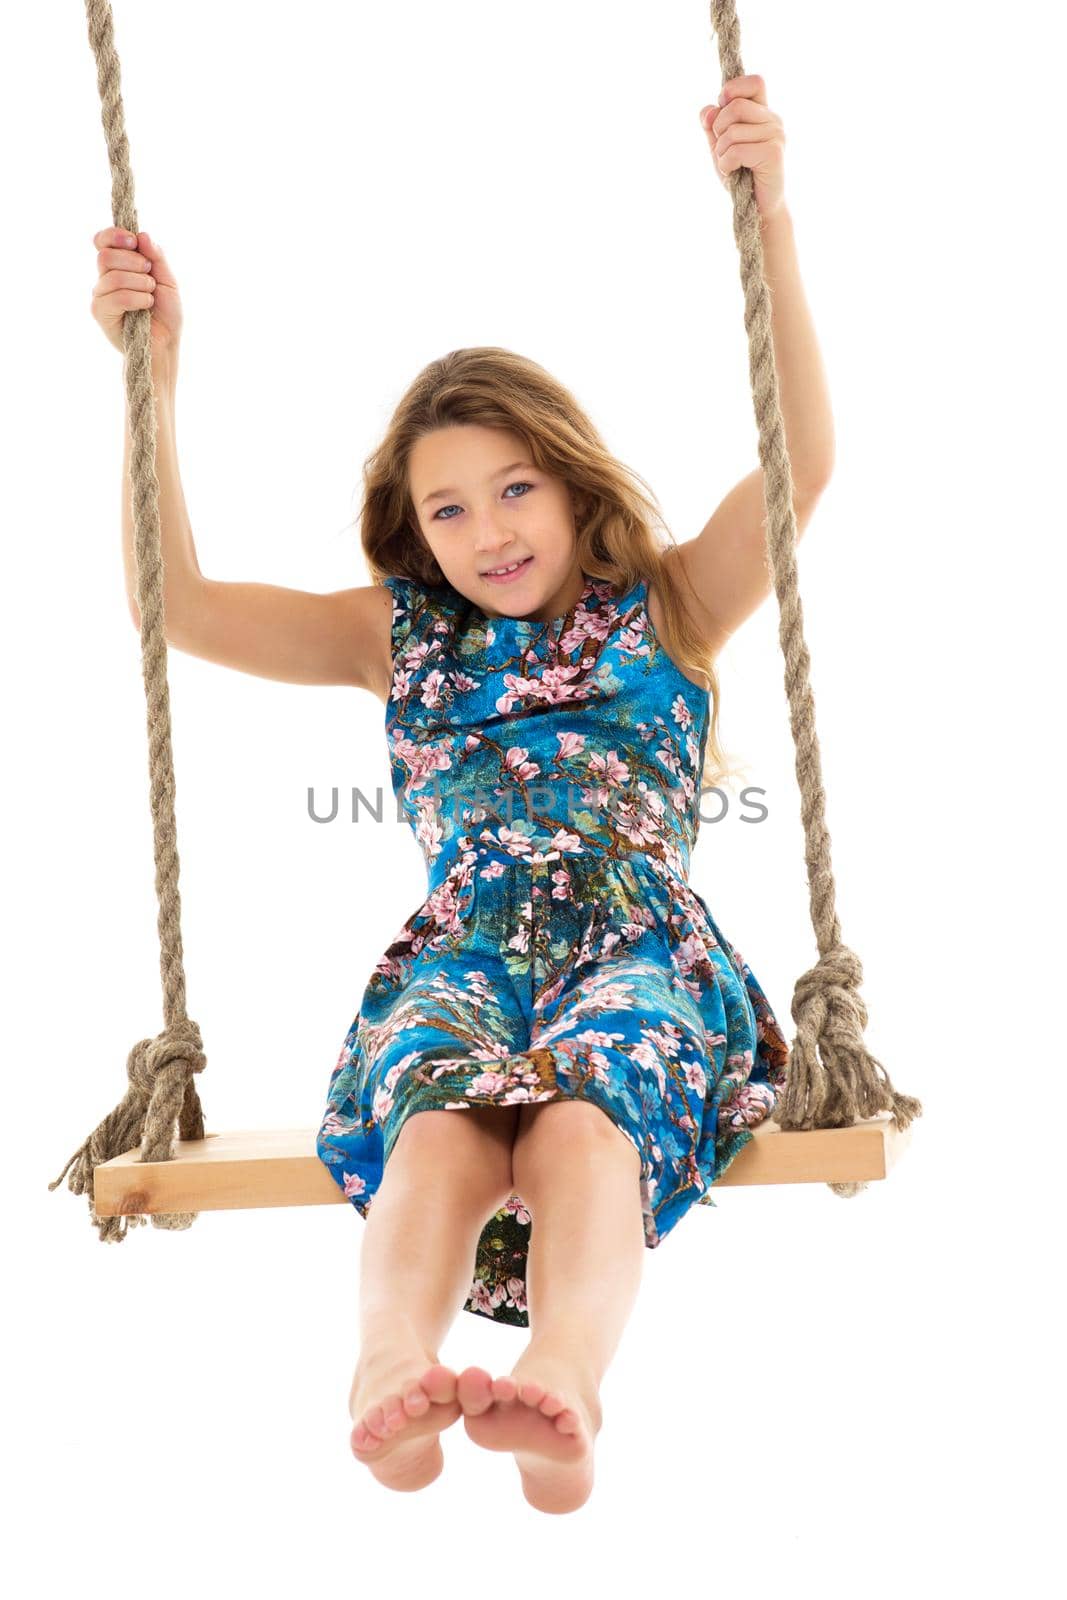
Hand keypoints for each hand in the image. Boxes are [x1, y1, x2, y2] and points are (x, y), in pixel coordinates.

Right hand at [90, 226, 182, 360]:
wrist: (166, 343)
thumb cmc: (166, 313)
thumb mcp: (167, 280)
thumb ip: (156, 256)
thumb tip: (142, 234)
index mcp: (118, 266)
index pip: (102, 241)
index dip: (113, 235)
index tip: (133, 241)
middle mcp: (105, 279)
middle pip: (105, 256)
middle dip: (133, 262)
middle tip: (149, 276)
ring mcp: (101, 296)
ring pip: (112, 276)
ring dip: (140, 283)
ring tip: (150, 295)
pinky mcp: (100, 314)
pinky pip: (116, 296)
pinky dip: (137, 298)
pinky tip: (146, 306)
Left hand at [699, 74, 786, 220]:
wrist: (758, 208)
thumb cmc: (740, 175)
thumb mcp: (720, 146)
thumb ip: (712, 125)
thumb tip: (708, 110)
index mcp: (762, 112)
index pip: (754, 82)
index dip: (733, 89)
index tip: (723, 106)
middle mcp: (773, 120)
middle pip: (735, 106)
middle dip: (718, 129)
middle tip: (723, 149)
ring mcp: (776, 135)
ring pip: (732, 131)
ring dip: (721, 153)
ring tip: (730, 165)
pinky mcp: (773, 153)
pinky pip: (736, 150)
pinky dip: (726, 165)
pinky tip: (733, 173)